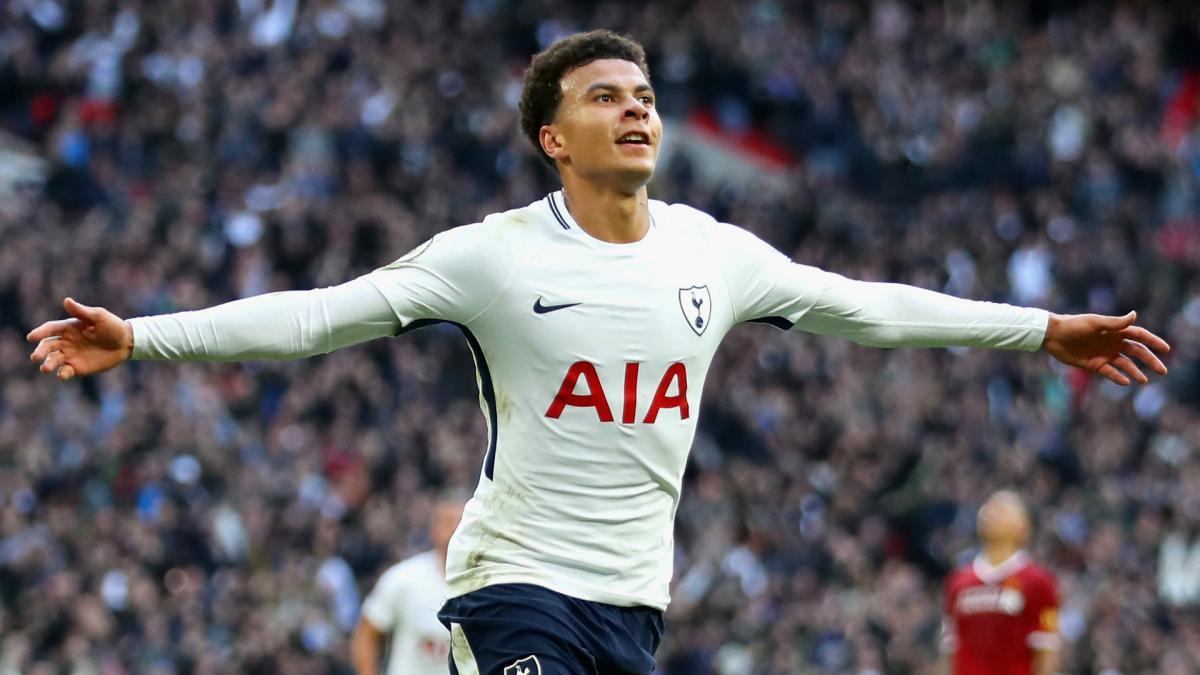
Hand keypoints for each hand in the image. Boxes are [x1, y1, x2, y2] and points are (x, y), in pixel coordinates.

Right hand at [27, 298, 133, 380]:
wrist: (127, 343)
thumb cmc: (112, 326)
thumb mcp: (99, 316)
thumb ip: (82, 311)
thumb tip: (66, 300)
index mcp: (68, 327)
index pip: (50, 329)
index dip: (40, 332)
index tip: (31, 337)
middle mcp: (66, 342)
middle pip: (47, 346)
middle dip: (40, 352)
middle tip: (35, 357)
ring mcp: (70, 355)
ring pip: (53, 360)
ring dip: (48, 364)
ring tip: (45, 368)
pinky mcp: (77, 367)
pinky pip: (65, 372)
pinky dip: (62, 374)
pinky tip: (63, 375)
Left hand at [1041, 311, 1169, 385]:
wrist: (1053, 336)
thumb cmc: (1074, 325)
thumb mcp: (1095, 323)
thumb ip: (1115, 322)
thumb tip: (1135, 315)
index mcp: (1115, 331)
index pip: (1140, 336)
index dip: (1153, 342)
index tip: (1166, 349)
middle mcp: (1113, 342)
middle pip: (1137, 352)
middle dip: (1150, 361)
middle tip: (1163, 371)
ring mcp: (1104, 354)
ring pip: (1125, 364)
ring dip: (1135, 372)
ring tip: (1144, 381)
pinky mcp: (1094, 364)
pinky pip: (1110, 372)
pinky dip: (1118, 377)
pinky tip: (1126, 382)